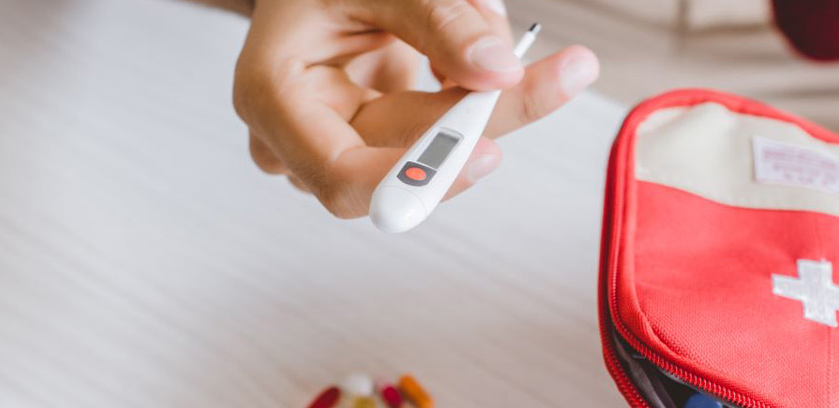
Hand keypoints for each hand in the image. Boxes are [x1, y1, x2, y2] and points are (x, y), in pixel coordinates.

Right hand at [233, 0, 599, 216]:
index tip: (488, 149)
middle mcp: (297, 135)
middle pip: (405, 161)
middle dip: (485, 115)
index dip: (417, 174)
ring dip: (483, 96)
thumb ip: (436, 19)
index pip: (341, 174)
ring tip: (499, 28)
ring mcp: (336, 142)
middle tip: (567, 70)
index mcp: (271, 94)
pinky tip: (476, 49)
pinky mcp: (376, 136)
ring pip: (434, 149)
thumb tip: (498, 69)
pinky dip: (473, 92)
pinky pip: (444, 132)